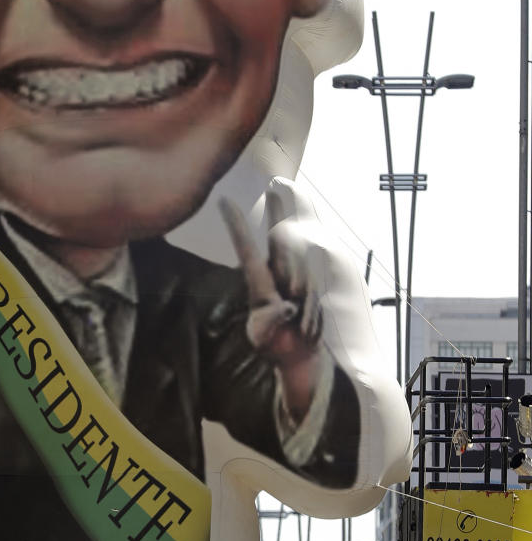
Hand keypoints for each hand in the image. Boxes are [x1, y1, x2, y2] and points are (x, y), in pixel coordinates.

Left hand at [220, 186, 322, 367]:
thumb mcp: (264, 338)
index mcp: (258, 282)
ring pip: (304, 270)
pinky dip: (312, 310)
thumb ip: (269, 323)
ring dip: (302, 294)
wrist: (299, 356)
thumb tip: (284, 307)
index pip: (246, 249)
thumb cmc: (274, 345)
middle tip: (276, 184)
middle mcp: (278, 274)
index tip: (223, 200)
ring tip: (297, 316)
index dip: (236, 226)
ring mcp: (299, 277)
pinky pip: (317, 289)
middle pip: (281, 236)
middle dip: (280, 209)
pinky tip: (307, 325)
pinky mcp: (317, 285)